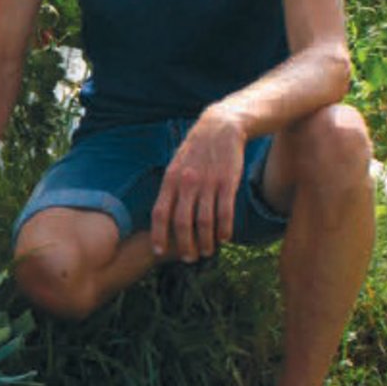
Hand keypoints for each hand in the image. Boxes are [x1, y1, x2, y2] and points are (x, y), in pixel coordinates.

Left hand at [151, 108, 246, 262]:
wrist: (220, 127)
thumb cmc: (196, 151)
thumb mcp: (177, 165)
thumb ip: (171, 188)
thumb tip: (165, 215)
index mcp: (171, 179)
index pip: (160, 212)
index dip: (159, 234)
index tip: (159, 251)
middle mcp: (187, 182)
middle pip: (182, 222)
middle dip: (184, 245)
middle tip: (189, 258)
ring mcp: (208, 183)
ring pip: (204, 222)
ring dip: (205, 242)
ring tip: (208, 252)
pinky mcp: (228, 182)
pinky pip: (225, 212)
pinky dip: (224, 229)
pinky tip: (225, 238)